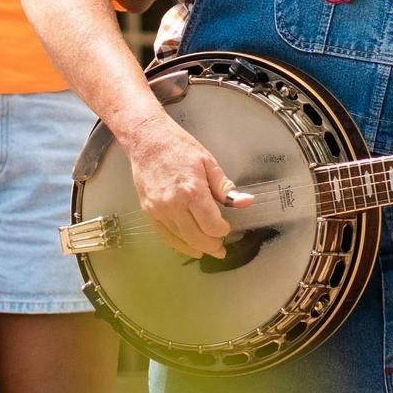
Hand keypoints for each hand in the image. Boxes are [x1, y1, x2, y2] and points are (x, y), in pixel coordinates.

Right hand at [114, 107, 241, 260]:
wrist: (147, 141)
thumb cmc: (180, 148)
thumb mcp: (208, 162)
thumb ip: (225, 187)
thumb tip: (245, 202)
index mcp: (192, 191)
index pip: (211, 225)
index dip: (222, 231)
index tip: (227, 227)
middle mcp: (173, 205)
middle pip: (197, 238)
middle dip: (212, 246)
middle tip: (221, 248)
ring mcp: (158, 210)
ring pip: (181, 240)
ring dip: (197, 248)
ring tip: (209, 251)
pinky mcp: (148, 212)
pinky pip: (165, 236)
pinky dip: (179, 245)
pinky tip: (189, 248)